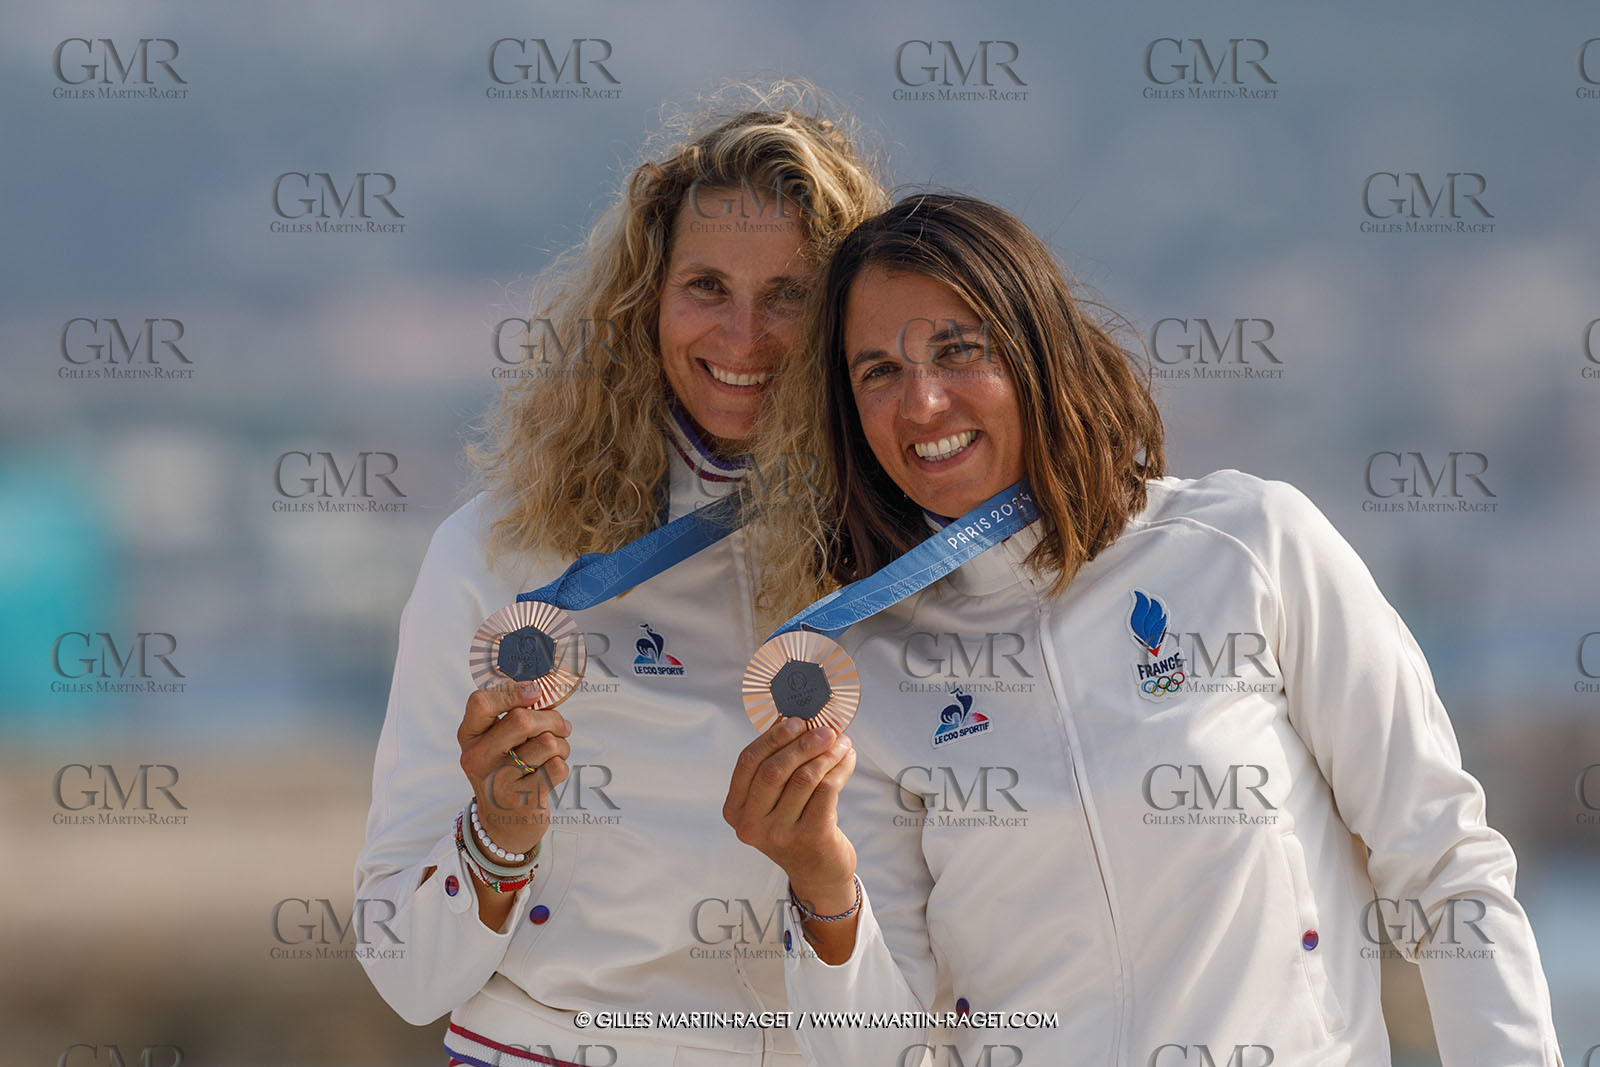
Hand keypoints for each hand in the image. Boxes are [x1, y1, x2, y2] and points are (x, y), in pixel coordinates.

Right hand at [457, 680, 573, 855]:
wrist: (502, 826)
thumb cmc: (505, 772)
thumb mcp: (495, 744)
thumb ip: (513, 716)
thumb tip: (546, 691)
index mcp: (469, 737)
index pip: (480, 702)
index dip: (512, 691)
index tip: (535, 692)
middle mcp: (478, 758)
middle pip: (522, 720)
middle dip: (552, 719)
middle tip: (562, 726)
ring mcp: (499, 781)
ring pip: (547, 743)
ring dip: (562, 744)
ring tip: (556, 751)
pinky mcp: (523, 800)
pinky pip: (558, 767)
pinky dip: (563, 764)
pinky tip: (553, 770)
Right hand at [723, 717, 857, 915]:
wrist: (818, 873)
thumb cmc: (795, 826)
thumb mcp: (774, 802)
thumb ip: (776, 767)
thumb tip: (795, 721)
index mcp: (736, 810)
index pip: (748, 763)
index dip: (772, 737)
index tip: (796, 722)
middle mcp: (752, 825)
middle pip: (775, 769)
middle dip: (803, 743)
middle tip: (825, 730)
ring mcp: (780, 834)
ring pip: (804, 778)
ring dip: (826, 754)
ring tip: (841, 743)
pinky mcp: (810, 837)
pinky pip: (827, 790)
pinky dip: (840, 769)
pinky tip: (847, 760)